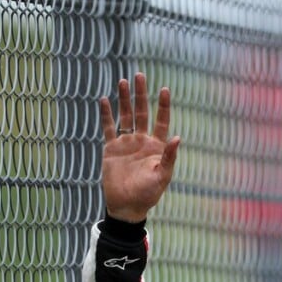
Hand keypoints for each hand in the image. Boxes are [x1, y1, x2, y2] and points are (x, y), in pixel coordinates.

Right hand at [99, 72, 180, 222]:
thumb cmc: (148, 194)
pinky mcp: (111, 148)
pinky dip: (106, 114)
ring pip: (125, 116)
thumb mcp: (162, 176)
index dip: (163, 105)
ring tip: (123, 81)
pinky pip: (108, 128)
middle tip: (140, 76)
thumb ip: (169, 157)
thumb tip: (178, 137)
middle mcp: (142, 141)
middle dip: (141, 95)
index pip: (161, 121)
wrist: (126, 206)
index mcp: (157, 146)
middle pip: (142, 112)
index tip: (164, 89)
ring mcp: (126, 143)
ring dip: (124, 100)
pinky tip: (104, 100)